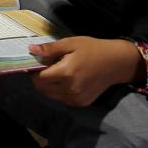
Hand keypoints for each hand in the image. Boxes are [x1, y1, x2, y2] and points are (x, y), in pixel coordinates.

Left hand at [29, 37, 143, 106]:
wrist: (116, 63)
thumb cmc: (93, 49)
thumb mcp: (71, 43)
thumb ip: (50, 49)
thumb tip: (31, 50)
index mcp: (66, 73)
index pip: (38, 78)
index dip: (35, 70)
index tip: (38, 62)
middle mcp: (69, 90)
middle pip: (42, 89)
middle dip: (40, 79)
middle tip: (49, 67)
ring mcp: (75, 99)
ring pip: (50, 95)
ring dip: (49, 86)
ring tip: (59, 73)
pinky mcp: (81, 103)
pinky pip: (61, 99)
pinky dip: (59, 91)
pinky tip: (68, 81)